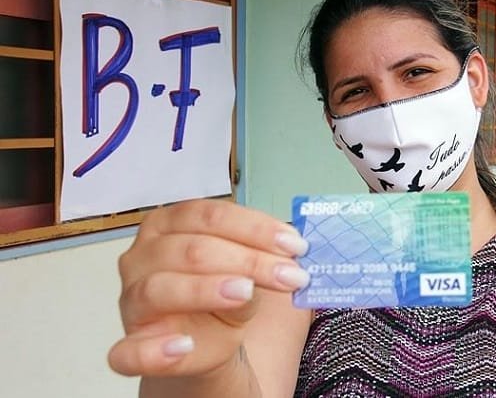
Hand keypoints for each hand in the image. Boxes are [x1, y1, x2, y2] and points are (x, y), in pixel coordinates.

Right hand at [107, 199, 309, 377]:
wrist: (204, 341)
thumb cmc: (220, 295)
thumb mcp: (245, 272)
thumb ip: (257, 261)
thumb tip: (289, 258)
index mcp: (170, 224)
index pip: (211, 215)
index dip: (256, 228)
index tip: (295, 245)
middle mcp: (143, 255)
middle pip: (193, 249)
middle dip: (248, 261)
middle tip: (291, 276)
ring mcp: (132, 299)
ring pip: (161, 288)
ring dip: (206, 290)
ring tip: (246, 293)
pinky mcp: (130, 343)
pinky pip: (128, 350)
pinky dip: (154, 350)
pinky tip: (183, 346)